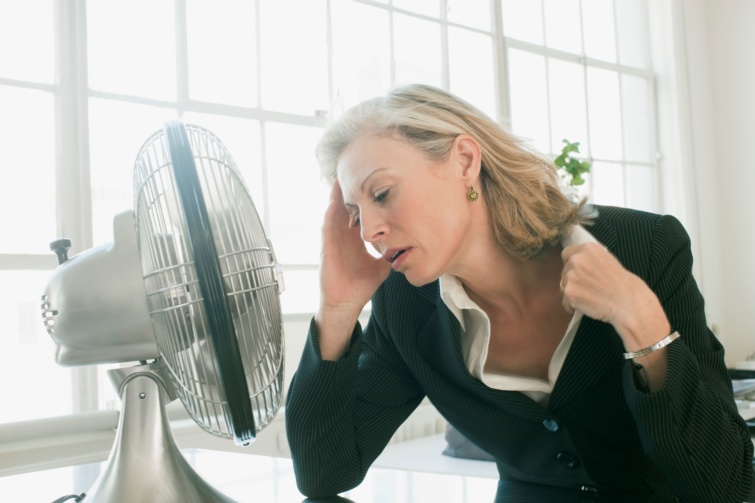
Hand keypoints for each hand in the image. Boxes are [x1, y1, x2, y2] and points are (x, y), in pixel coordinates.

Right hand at [316, 180, 391, 359]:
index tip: (371, 182)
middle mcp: (342, 236)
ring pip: (334, 213)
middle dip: (349, 190)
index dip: (363, 198)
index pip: (359, 213)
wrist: (346, 303)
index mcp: (354, 239)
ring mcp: (333, 241)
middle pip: (345, 207)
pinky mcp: (326, 249)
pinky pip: (327, 228)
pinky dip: (330, 215)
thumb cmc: (360, 286)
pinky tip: (333, 202)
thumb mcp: (382, 266)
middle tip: (353, 169)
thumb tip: (409, 247)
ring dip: (336, 196)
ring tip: (340, 177)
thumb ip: (391, 254)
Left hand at [559, 243, 669, 349]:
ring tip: (589, 297)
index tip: (579, 272)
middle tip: (588, 287)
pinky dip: (572, 306)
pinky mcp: (569, 292)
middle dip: (572, 278)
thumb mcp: (607, 260)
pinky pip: (565, 301)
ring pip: (563, 285)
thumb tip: (575, 263)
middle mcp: (577, 259)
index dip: (572, 263)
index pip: (567, 253)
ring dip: (572, 292)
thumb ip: (589, 259)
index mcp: (588, 249)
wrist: (628, 302)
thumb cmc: (622, 284)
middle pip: (564, 270)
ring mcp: (571, 276)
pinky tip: (586, 306)